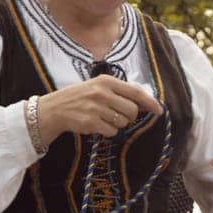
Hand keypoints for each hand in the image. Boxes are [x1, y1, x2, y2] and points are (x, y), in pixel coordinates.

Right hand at [36, 75, 162, 141]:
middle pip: (132, 110)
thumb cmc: (80, 98)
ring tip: (103, 118)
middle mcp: (101, 93)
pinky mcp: (91, 122)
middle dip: (129, 116)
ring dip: (117, 124)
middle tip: (117, 115)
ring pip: (123, 122)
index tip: (159, 111)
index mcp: (106, 81)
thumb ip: (121, 93)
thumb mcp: (98, 87)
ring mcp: (96, 108)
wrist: (54, 109)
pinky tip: (96, 125)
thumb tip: (146, 103)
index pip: (135, 92)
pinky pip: (112, 131)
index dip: (150, 102)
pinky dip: (108, 131)